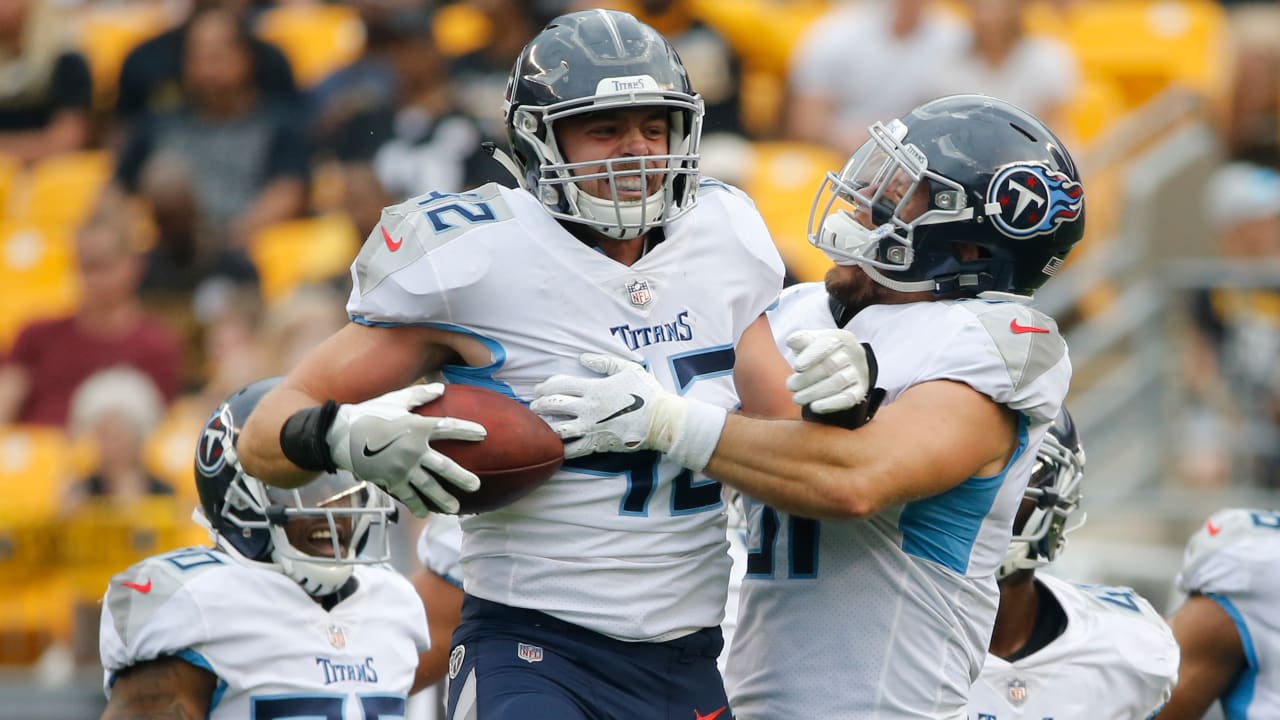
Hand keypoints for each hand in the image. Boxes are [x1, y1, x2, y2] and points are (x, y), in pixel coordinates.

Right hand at [326, 384, 485, 515]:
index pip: (448, 427)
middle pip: (444, 467)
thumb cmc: (370, 413)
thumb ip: (420, 394)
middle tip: (476, 486)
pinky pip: (407, 495)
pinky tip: (426, 513)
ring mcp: (402, 468)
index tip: (483, 434)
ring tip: (456, 508)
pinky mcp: (390, 480)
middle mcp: (413, 450)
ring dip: (443, 498)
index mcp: (417, 427)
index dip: (466, 430)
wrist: (341, 435)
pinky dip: (417, 505)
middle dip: (462, 477)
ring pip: (428, 487)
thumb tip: (442, 388)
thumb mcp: (395, 400)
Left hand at [531, 353, 725, 469]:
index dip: (545, 385)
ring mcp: (591, 428)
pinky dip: (560, 449)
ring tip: (538, 425)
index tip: (538, 388)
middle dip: (539, 404)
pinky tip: (552, 447)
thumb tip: (582, 357)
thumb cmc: (647, 392)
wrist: (661, 420)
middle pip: (554, 405)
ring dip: (544, 426)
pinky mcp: (597, 444)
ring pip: (558, 428)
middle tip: (533, 405)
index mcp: (594, 389)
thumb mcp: (628, 369)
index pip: (560, 384)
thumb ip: (603, 362)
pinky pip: (572, 450)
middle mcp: (588, 408)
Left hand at [786, 329, 872, 413]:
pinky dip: (830, 404)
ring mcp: (859, 373)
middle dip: (807, 378)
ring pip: (837, 382)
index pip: (827, 344)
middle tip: (790, 386)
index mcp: (841, 338)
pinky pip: (847, 398)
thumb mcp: (811, 341)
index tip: (797, 367)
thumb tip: (792, 341)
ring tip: (797, 398)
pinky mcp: (860, 390)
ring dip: (814, 392)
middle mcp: (854, 354)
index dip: (811, 356)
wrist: (844, 365)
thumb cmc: (821, 352)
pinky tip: (814, 407)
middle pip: (830, 365)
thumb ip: (801, 340)